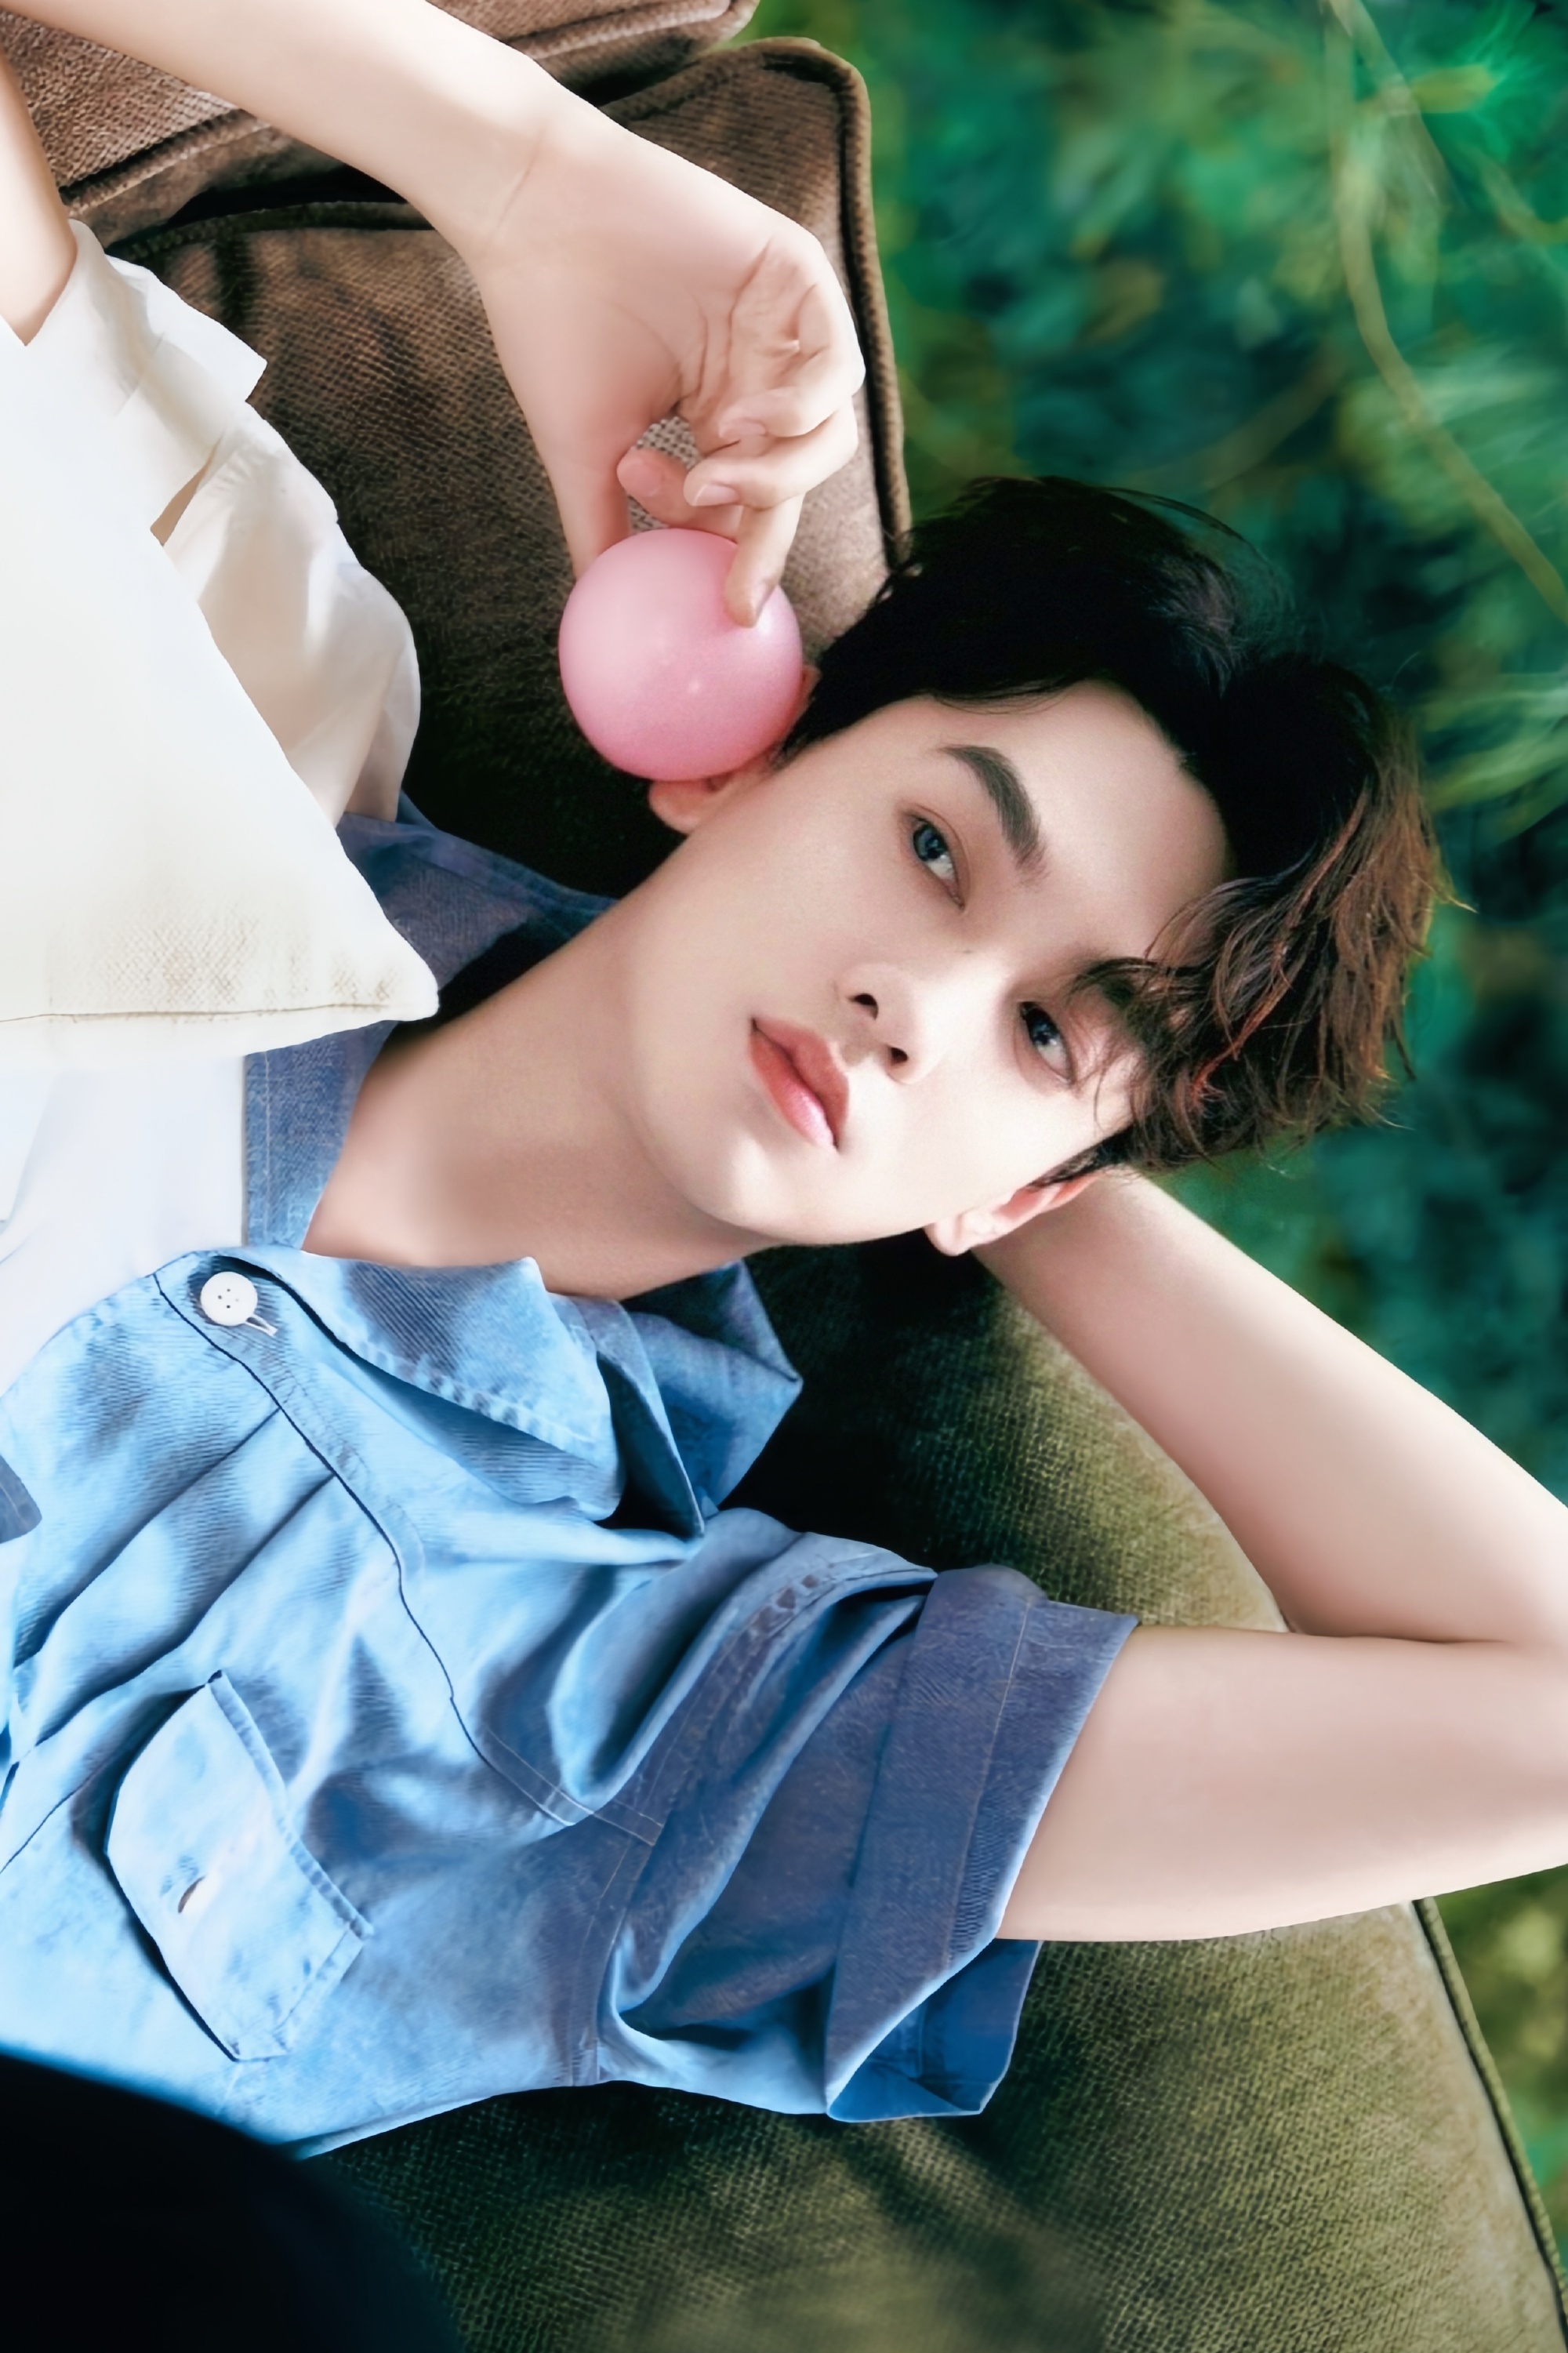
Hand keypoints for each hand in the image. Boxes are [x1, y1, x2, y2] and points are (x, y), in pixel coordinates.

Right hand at [9, 1, 864, 623]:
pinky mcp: (798, 276)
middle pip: (795, 479)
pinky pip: (836, 365)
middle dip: (763, 534)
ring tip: (708, 480)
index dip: (747, 561)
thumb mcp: (585, 454)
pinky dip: (800, 410)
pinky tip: (743, 421)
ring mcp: (783, 327)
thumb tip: (605, 615)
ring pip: (826, 435)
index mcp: (720, 414)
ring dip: (775, 480)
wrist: (529, 216)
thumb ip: (609, 532)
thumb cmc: (548, 327)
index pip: (754, 505)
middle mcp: (760, 374)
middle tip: (732, 578)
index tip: (726, 614)